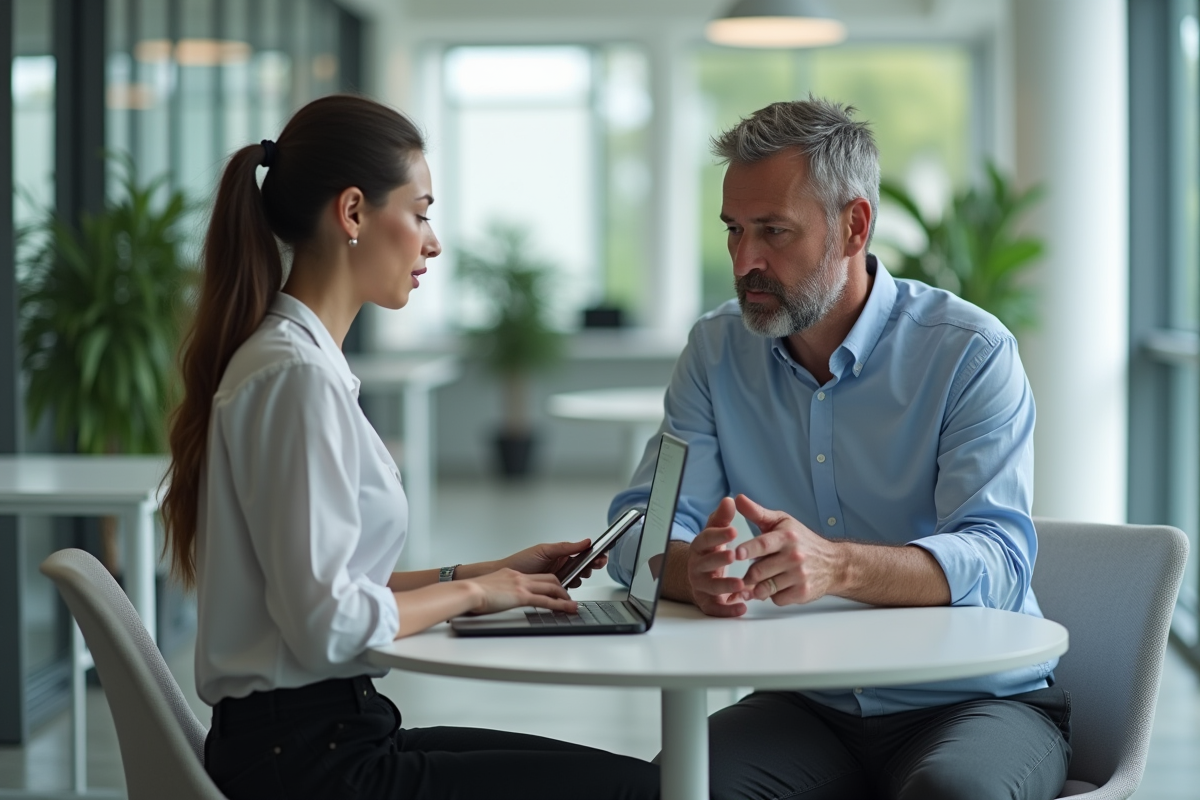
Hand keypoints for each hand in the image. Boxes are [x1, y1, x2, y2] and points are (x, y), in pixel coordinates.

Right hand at [462, 568, 577, 614]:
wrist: (469, 591)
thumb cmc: (474, 592)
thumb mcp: (489, 587)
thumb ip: (497, 591)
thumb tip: (495, 598)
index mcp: (512, 574)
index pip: (537, 576)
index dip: (549, 582)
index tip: (555, 588)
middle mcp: (520, 577)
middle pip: (549, 579)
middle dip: (562, 588)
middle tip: (567, 597)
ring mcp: (522, 585)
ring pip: (552, 587)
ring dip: (565, 597)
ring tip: (572, 605)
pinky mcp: (522, 596)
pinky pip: (547, 600)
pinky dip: (560, 605)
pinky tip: (567, 609)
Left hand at [496, 539, 606, 588]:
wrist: (506, 580)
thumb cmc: (521, 561)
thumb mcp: (544, 550)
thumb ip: (566, 547)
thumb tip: (586, 541)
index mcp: (561, 553)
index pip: (583, 552)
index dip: (594, 554)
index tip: (602, 554)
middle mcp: (562, 565)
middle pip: (585, 566)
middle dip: (592, 565)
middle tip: (594, 564)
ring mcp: (560, 578)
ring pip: (578, 579)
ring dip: (580, 577)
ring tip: (576, 575)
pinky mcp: (555, 590)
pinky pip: (568, 591)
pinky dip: (570, 589)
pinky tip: (568, 586)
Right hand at [686, 497, 747, 616]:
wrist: (698, 576)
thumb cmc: (710, 551)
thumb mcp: (715, 532)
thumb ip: (722, 518)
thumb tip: (730, 500)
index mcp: (699, 547)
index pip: (705, 539)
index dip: (718, 535)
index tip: (734, 530)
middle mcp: (697, 567)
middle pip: (705, 563)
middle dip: (719, 559)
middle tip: (734, 555)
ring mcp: (701, 586)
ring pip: (710, 587)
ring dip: (725, 585)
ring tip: (741, 584)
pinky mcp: (707, 602)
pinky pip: (715, 608)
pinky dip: (727, 609)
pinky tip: (742, 607)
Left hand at [734, 494, 843, 605]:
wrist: (834, 563)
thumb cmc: (802, 540)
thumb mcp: (782, 521)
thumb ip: (757, 513)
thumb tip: (736, 498)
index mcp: (787, 537)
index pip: (764, 544)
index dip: (748, 549)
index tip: (735, 553)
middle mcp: (794, 556)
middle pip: (759, 571)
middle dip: (747, 575)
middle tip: (744, 575)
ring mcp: (799, 576)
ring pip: (765, 588)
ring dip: (756, 588)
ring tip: (756, 583)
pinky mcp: (803, 593)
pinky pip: (776, 599)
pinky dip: (772, 596)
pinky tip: (775, 587)